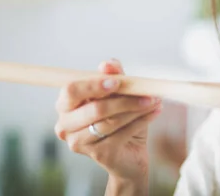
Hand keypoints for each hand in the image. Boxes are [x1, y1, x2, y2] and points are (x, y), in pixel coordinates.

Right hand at [54, 59, 162, 181]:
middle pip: (94, 109)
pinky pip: (121, 134)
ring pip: (110, 122)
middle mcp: (65, 125)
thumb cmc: (119, 116)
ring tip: (154, 100)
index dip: (94, 85)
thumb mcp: (118, 92)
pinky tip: (153, 112)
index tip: (117, 82)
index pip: (71, 91)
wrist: (129, 149)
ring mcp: (79, 143)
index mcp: (65, 104)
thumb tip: (107, 64)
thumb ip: (112, 76)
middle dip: (124, 100)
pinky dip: (140, 121)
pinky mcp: (98, 154)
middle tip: (146, 93)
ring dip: (136, 109)